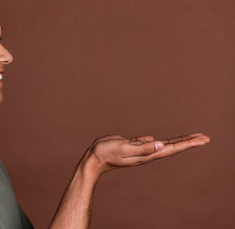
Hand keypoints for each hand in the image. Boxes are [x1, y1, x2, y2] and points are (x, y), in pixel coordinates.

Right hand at [84, 133, 209, 174]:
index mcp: (147, 154)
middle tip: (205, 138)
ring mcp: (139, 150)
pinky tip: (158, 139)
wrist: (93, 159)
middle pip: (172, 147)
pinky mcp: (131, 146)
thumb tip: (161, 144)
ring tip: (188, 139)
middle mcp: (146, 153)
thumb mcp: (124, 147)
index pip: (172, 148)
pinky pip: (147, 142)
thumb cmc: (107, 153)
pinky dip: (156, 141)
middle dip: (188, 142)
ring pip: (162, 144)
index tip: (203, 140)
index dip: (188, 143)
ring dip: (176, 141)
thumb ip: (142, 147)